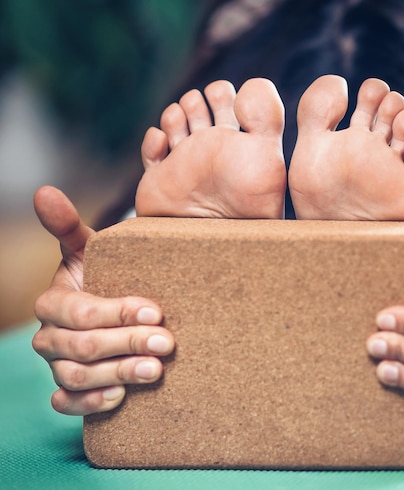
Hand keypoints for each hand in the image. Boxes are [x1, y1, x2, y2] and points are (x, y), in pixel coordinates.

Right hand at [31, 186, 174, 415]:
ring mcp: (57, 364)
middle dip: (127, 343)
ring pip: (77, 376)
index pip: (81, 312)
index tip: (156, 311)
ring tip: (155, 371)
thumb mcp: (90, 249)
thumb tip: (44, 191)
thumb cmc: (103, 274)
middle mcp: (49, 335)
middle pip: (84, 346)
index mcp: (54, 301)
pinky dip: (90, 403)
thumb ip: (68, 226)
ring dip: (118, 374)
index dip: (117, 313)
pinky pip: (66, 404)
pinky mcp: (66, 389)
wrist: (109, 307)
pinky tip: (121, 396)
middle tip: (167, 342)